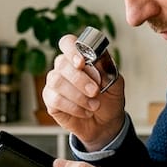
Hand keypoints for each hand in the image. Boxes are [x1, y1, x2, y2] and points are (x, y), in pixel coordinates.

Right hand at [43, 34, 125, 149]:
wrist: (106, 124)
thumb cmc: (109, 99)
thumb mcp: (115, 83)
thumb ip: (107, 68)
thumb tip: (98, 55)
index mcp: (80, 57)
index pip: (68, 43)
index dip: (71, 50)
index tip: (81, 62)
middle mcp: (64, 68)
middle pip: (61, 63)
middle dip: (80, 79)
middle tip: (95, 91)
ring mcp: (55, 84)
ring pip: (57, 81)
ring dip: (78, 95)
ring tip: (93, 104)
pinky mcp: (51, 100)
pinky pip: (55, 99)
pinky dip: (73, 107)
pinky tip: (84, 111)